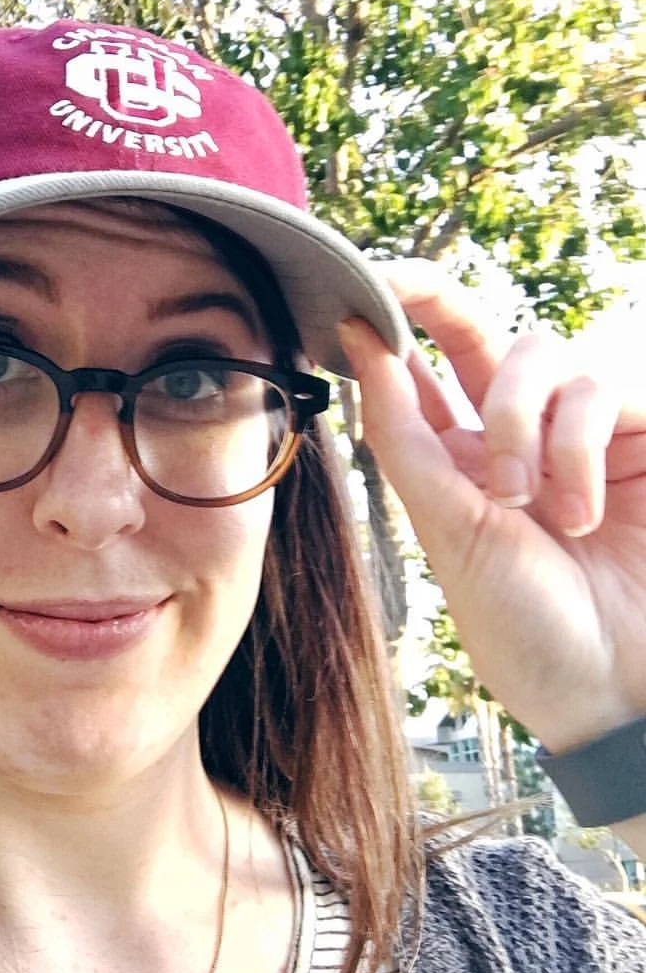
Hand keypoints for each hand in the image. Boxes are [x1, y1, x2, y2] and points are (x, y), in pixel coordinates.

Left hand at [337, 259, 645, 757]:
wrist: (614, 691)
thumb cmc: (527, 628)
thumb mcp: (450, 529)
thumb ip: (406, 434)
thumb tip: (360, 344)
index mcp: (458, 462)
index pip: (421, 372)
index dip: (392, 320)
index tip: (355, 281)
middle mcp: (517, 436)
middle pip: (477, 333)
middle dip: (435, 299)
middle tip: (396, 281)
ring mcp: (581, 431)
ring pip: (537, 353)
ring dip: (521, 422)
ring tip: (526, 502)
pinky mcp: (641, 433)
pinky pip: (600, 387)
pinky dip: (577, 443)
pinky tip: (582, 510)